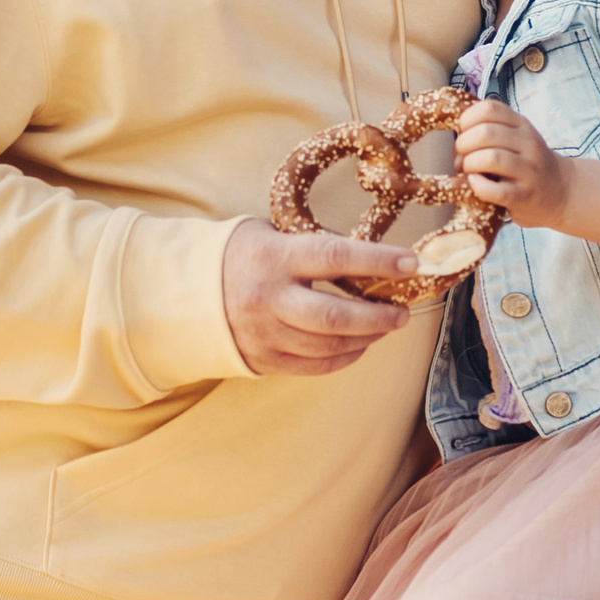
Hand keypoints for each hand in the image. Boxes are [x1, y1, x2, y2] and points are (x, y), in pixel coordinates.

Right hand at [222, 219, 413, 375]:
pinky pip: (315, 366)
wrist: (188, 293)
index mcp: (274, 258)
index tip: (410, 263)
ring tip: (386, 327)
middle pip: (336, 316)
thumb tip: (368, 257)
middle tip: (402, 312)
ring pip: (329, 346)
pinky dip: (345, 358)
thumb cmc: (241, 255)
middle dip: (378, 317)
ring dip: (366, 338)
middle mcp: (270, 298)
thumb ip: (313, 244)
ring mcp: (266, 333)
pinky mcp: (265, 359)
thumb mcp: (271, 233)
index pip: (336, 258)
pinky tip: (359, 344)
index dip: (378, 261)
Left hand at [454, 101, 569, 225]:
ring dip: (469, 164)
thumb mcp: (517, 137)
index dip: (467, 119)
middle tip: (461, 156)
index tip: (463, 133)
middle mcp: (528, 144)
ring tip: (468, 171)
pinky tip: (475, 184)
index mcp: (522, 125)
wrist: (562, 192)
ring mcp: (528, 171)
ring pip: (490, 158)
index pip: (489, 108)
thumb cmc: (528, 163)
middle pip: (486, 132)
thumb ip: (493, 127)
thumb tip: (456, 128)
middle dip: (463, 144)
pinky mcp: (523, 196)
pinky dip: (477, 186)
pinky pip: (493, 189)